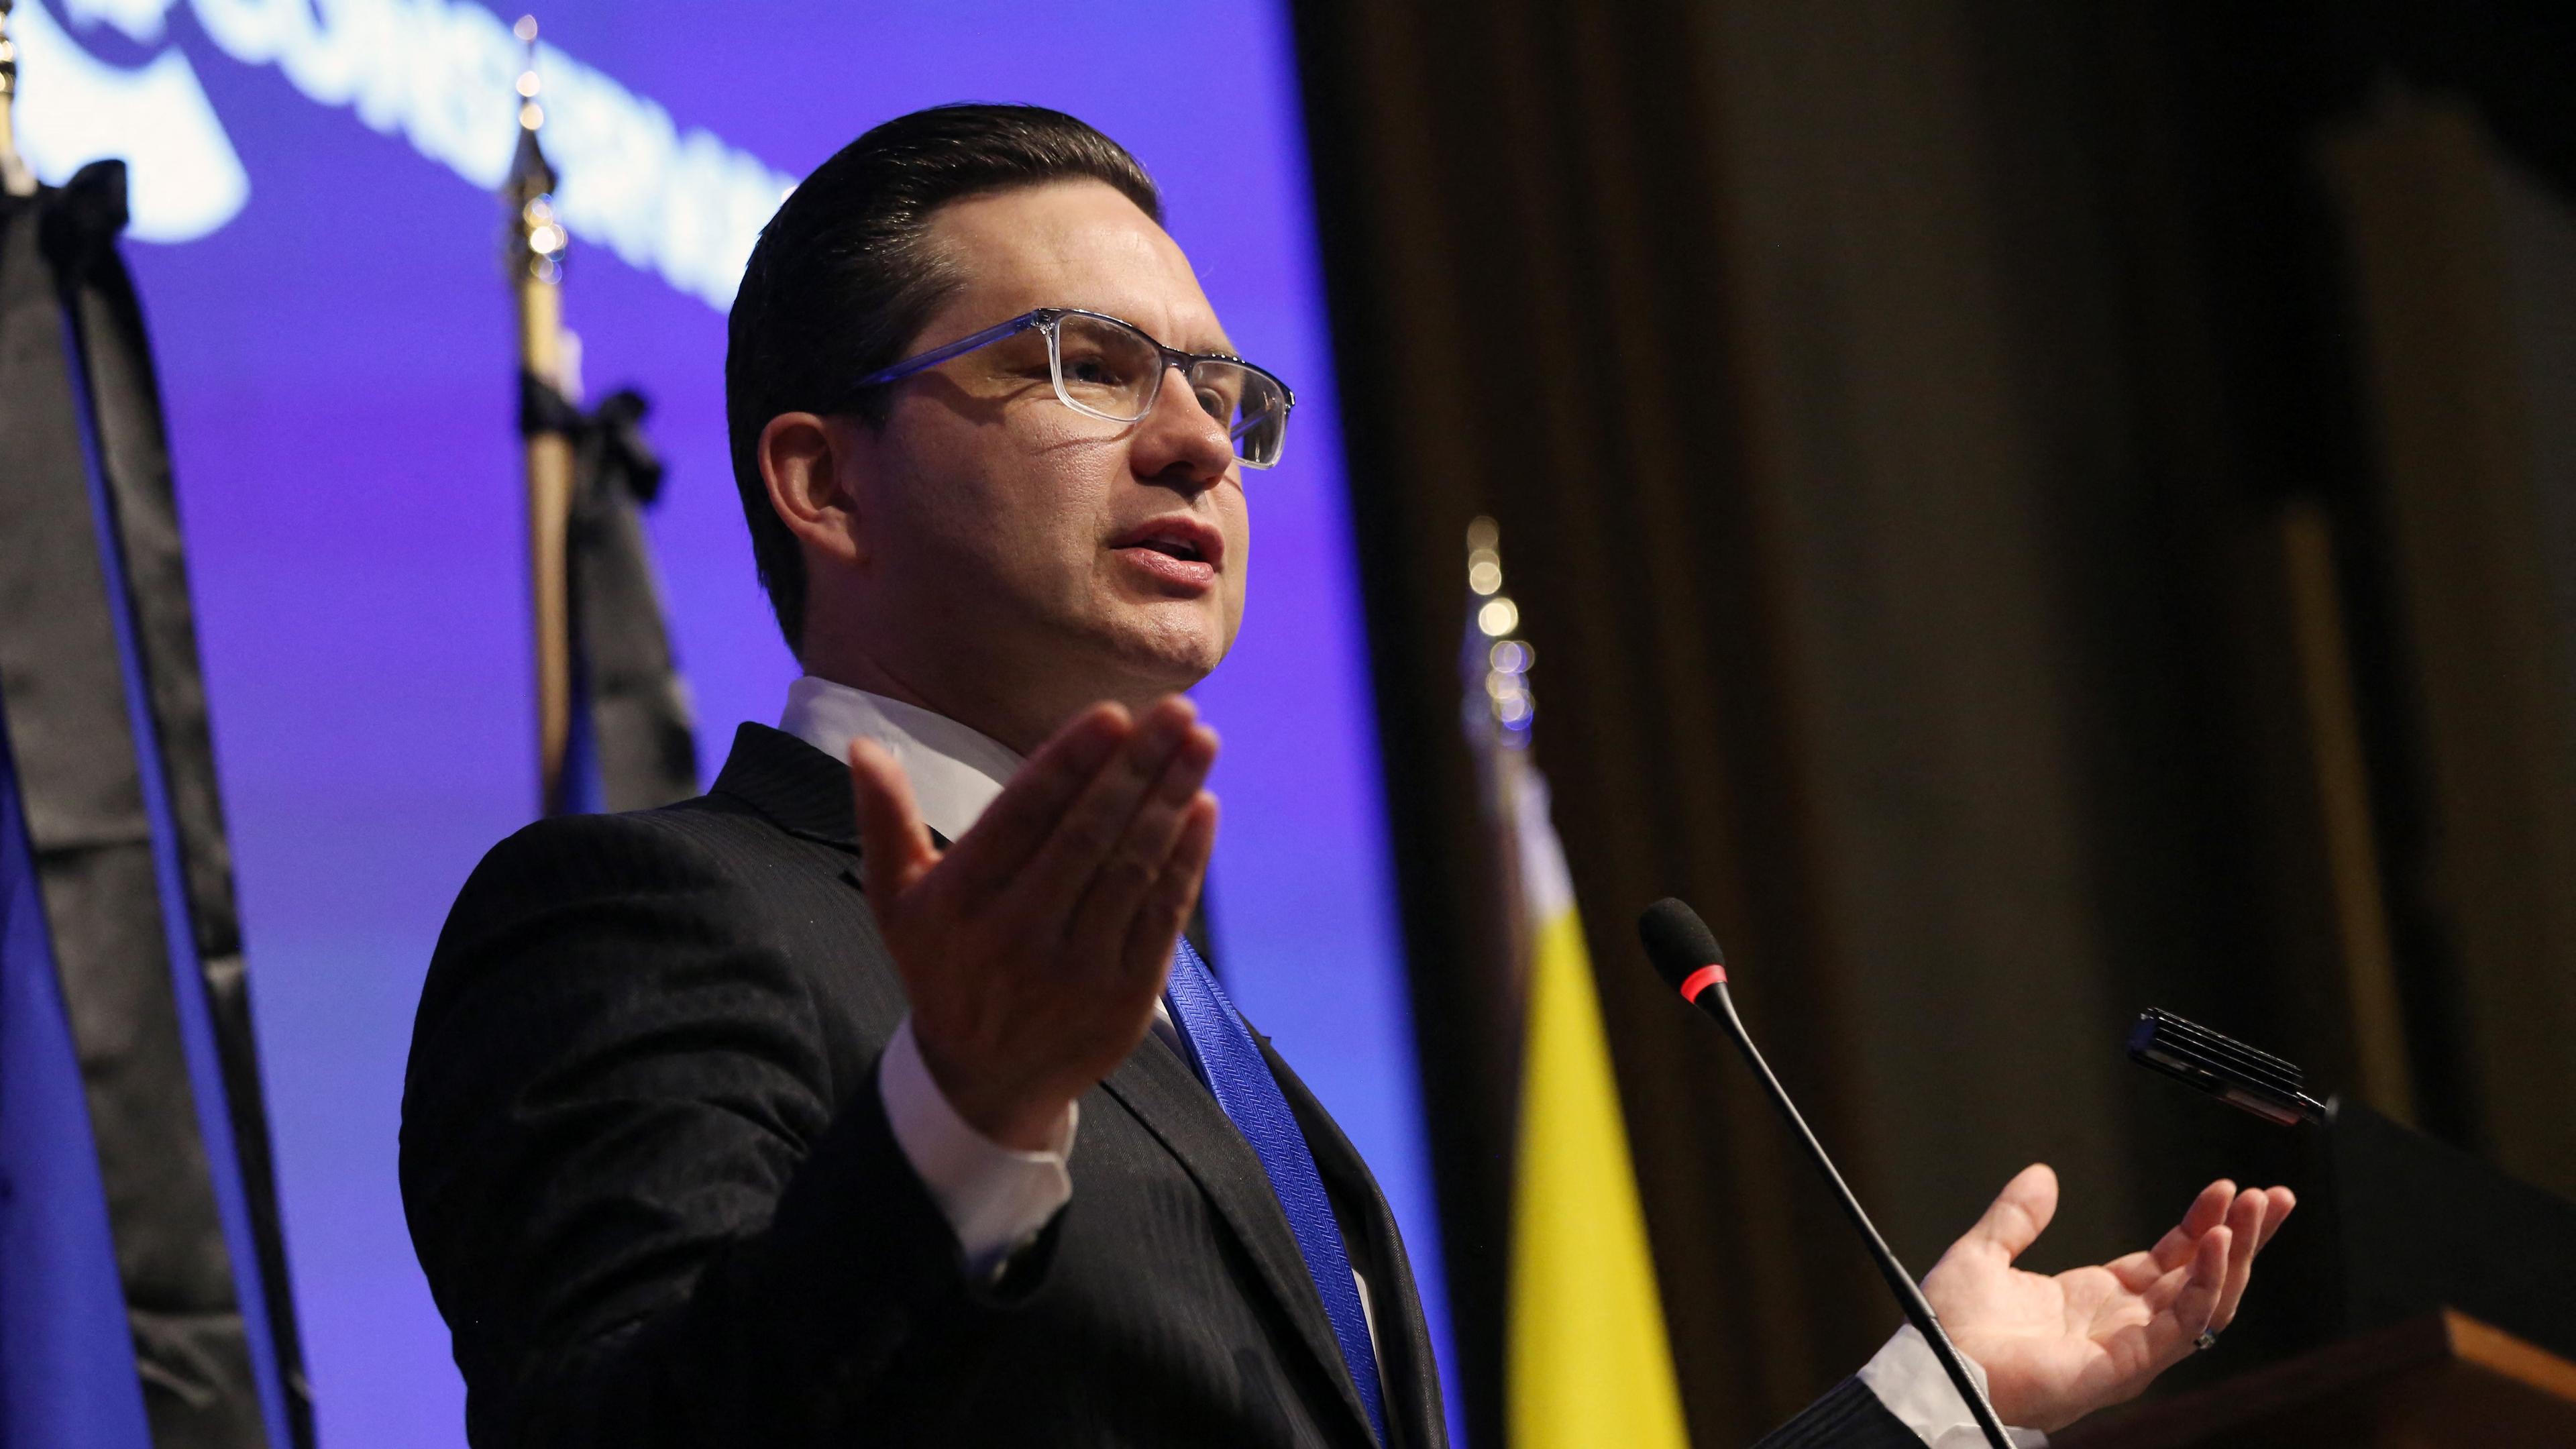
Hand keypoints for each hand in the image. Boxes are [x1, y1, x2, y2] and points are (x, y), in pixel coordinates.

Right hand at [848, 696, 1218, 1150]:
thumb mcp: (897, 901)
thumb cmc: (943, 967)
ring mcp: (1076, 970)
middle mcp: (1017, 935)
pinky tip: (1203, 809)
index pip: (1022, 816)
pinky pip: (1163, 916)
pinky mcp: (1125, 997)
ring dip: (1172, 800)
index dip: (1070, 763)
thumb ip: (885, 821)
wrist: (984, 1080)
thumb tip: (863, 746)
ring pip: (1132, 868)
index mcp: (959, 902)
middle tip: (1178, 710)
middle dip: (1138, 767)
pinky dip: (1187, 860)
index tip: (1114, 714)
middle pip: (1088, 834)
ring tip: (1200, 744)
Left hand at [1921, 1164, 2294, 1432]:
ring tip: (2256, 1209)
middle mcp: (2122, 1323)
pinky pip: (2183, 1324)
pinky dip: (2206, 1283)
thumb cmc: (1953, 1327)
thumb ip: (2016, 1216)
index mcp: (2096, 1298)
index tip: (2225, 1187)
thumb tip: (2043, 1173)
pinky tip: (2219, 1243)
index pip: (2169, 1258)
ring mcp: (2130, 1346)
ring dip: (2236, 1255)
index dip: (2200, 1224)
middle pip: (2202, 1278)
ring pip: (2206, 1300)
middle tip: (2274, 1197)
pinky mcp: (2128, 1366)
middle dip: (2242, 1238)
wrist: (1936, 1366)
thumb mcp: (1984, 1254)